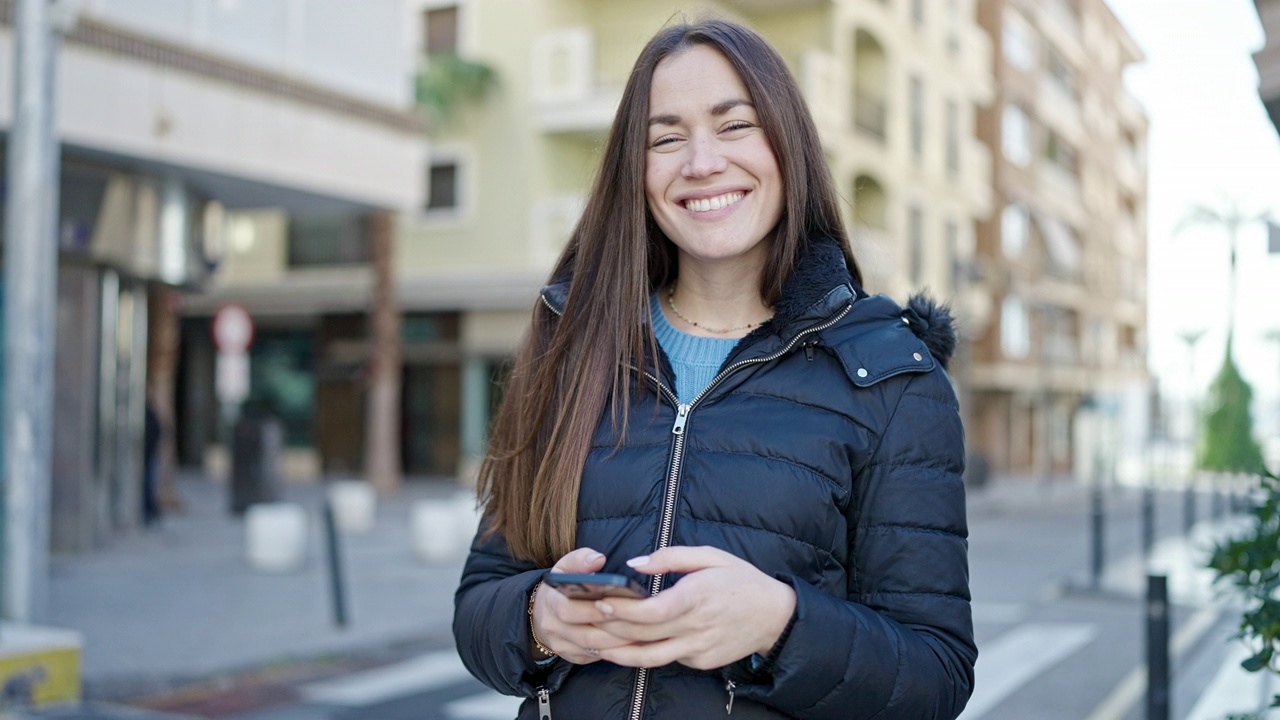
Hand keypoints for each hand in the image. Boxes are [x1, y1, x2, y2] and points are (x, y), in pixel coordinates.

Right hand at [530, 548, 639, 664]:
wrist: (543, 614)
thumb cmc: (561, 588)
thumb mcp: (564, 568)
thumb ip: (580, 560)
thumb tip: (598, 559)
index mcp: (551, 603)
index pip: (570, 610)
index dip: (595, 610)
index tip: (620, 603)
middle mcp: (554, 628)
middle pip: (588, 635)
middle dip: (616, 629)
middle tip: (642, 622)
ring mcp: (563, 647)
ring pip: (596, 649)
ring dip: (621, 642)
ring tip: (645, 632)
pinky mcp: (574, 658)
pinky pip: (598, 657)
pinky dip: (619, 651)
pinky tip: (637, 642)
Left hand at [590, 546, 795, 669]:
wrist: (775, 617)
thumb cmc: (741, 580)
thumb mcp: (711, 556)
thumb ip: (671, 557)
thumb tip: (635, 564)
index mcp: (699, 596)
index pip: (654, 611)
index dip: (625, 610)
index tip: (601, 602)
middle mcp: (697, 627)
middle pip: (644, 635)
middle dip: (610, 630)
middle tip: (583, 623)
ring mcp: (698, 649)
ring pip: (650, 657)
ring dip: (618, 652)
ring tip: (593, 644)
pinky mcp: (700, 662)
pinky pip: (666, 658)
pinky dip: (643, 653)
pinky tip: (624, 646)